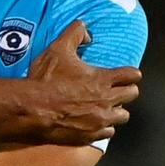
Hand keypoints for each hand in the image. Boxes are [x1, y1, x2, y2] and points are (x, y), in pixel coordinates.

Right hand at [25, 21, 141, 144]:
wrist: (32, 109)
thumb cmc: (45, 80)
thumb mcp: (57, 49)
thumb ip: (75, 33)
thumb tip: (87, 30)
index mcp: (103, 79)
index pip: (133, 75)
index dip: (130, 73)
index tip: (124, 74)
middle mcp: (107, 100)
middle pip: (132, 95)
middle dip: (125, 90)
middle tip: (114, 89)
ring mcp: (100, 120)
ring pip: (122, 116)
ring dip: (116, 110)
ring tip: (106, 107)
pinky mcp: (91, 135)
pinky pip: (108, 133)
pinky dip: (104, 127)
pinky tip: (95, 122)